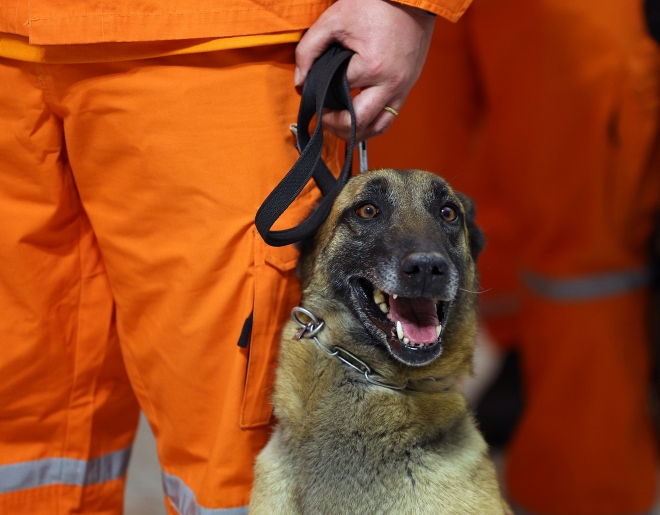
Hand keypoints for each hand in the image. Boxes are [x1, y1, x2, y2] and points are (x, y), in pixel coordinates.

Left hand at [295, 0, 435, 141]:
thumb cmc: (375, 5)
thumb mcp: (334, 20)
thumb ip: (309, 49)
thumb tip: (300, 81)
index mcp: (371, 67)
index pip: (337, 96)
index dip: (320, 99)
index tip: (310, 95)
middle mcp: (389, 84)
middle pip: (357, 123)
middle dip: (334, 125)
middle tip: (322, 118)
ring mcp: (402, 90)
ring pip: (376, 128)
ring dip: (355, 133)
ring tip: (338, 125)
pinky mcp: (407, 89)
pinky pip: (389, 119)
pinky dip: (371, 125)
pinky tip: (357, 120)